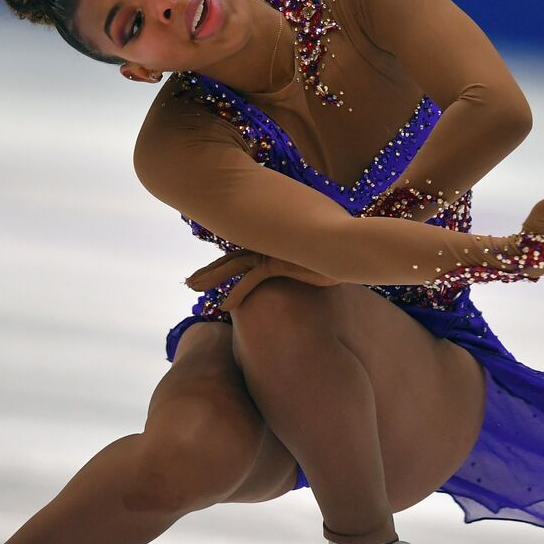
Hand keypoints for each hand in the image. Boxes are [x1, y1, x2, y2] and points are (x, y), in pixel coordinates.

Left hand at [185, 248, 340, 311]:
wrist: (353, 246)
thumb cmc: (337, 250)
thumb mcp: (315, 254)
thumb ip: (303, 256)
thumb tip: (304, 265)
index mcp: (273, 236)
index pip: (242, 249)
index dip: (224, 261)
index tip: (209, 271)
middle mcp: (269, 239)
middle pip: (231, 257)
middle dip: (209, 271)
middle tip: (190, 282)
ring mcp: (272, 249)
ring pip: (232, 266)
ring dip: (210, 278)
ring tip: (192, 288)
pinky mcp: (277, 261)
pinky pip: (250, 281)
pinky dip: (236, 294)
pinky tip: (224, 307)